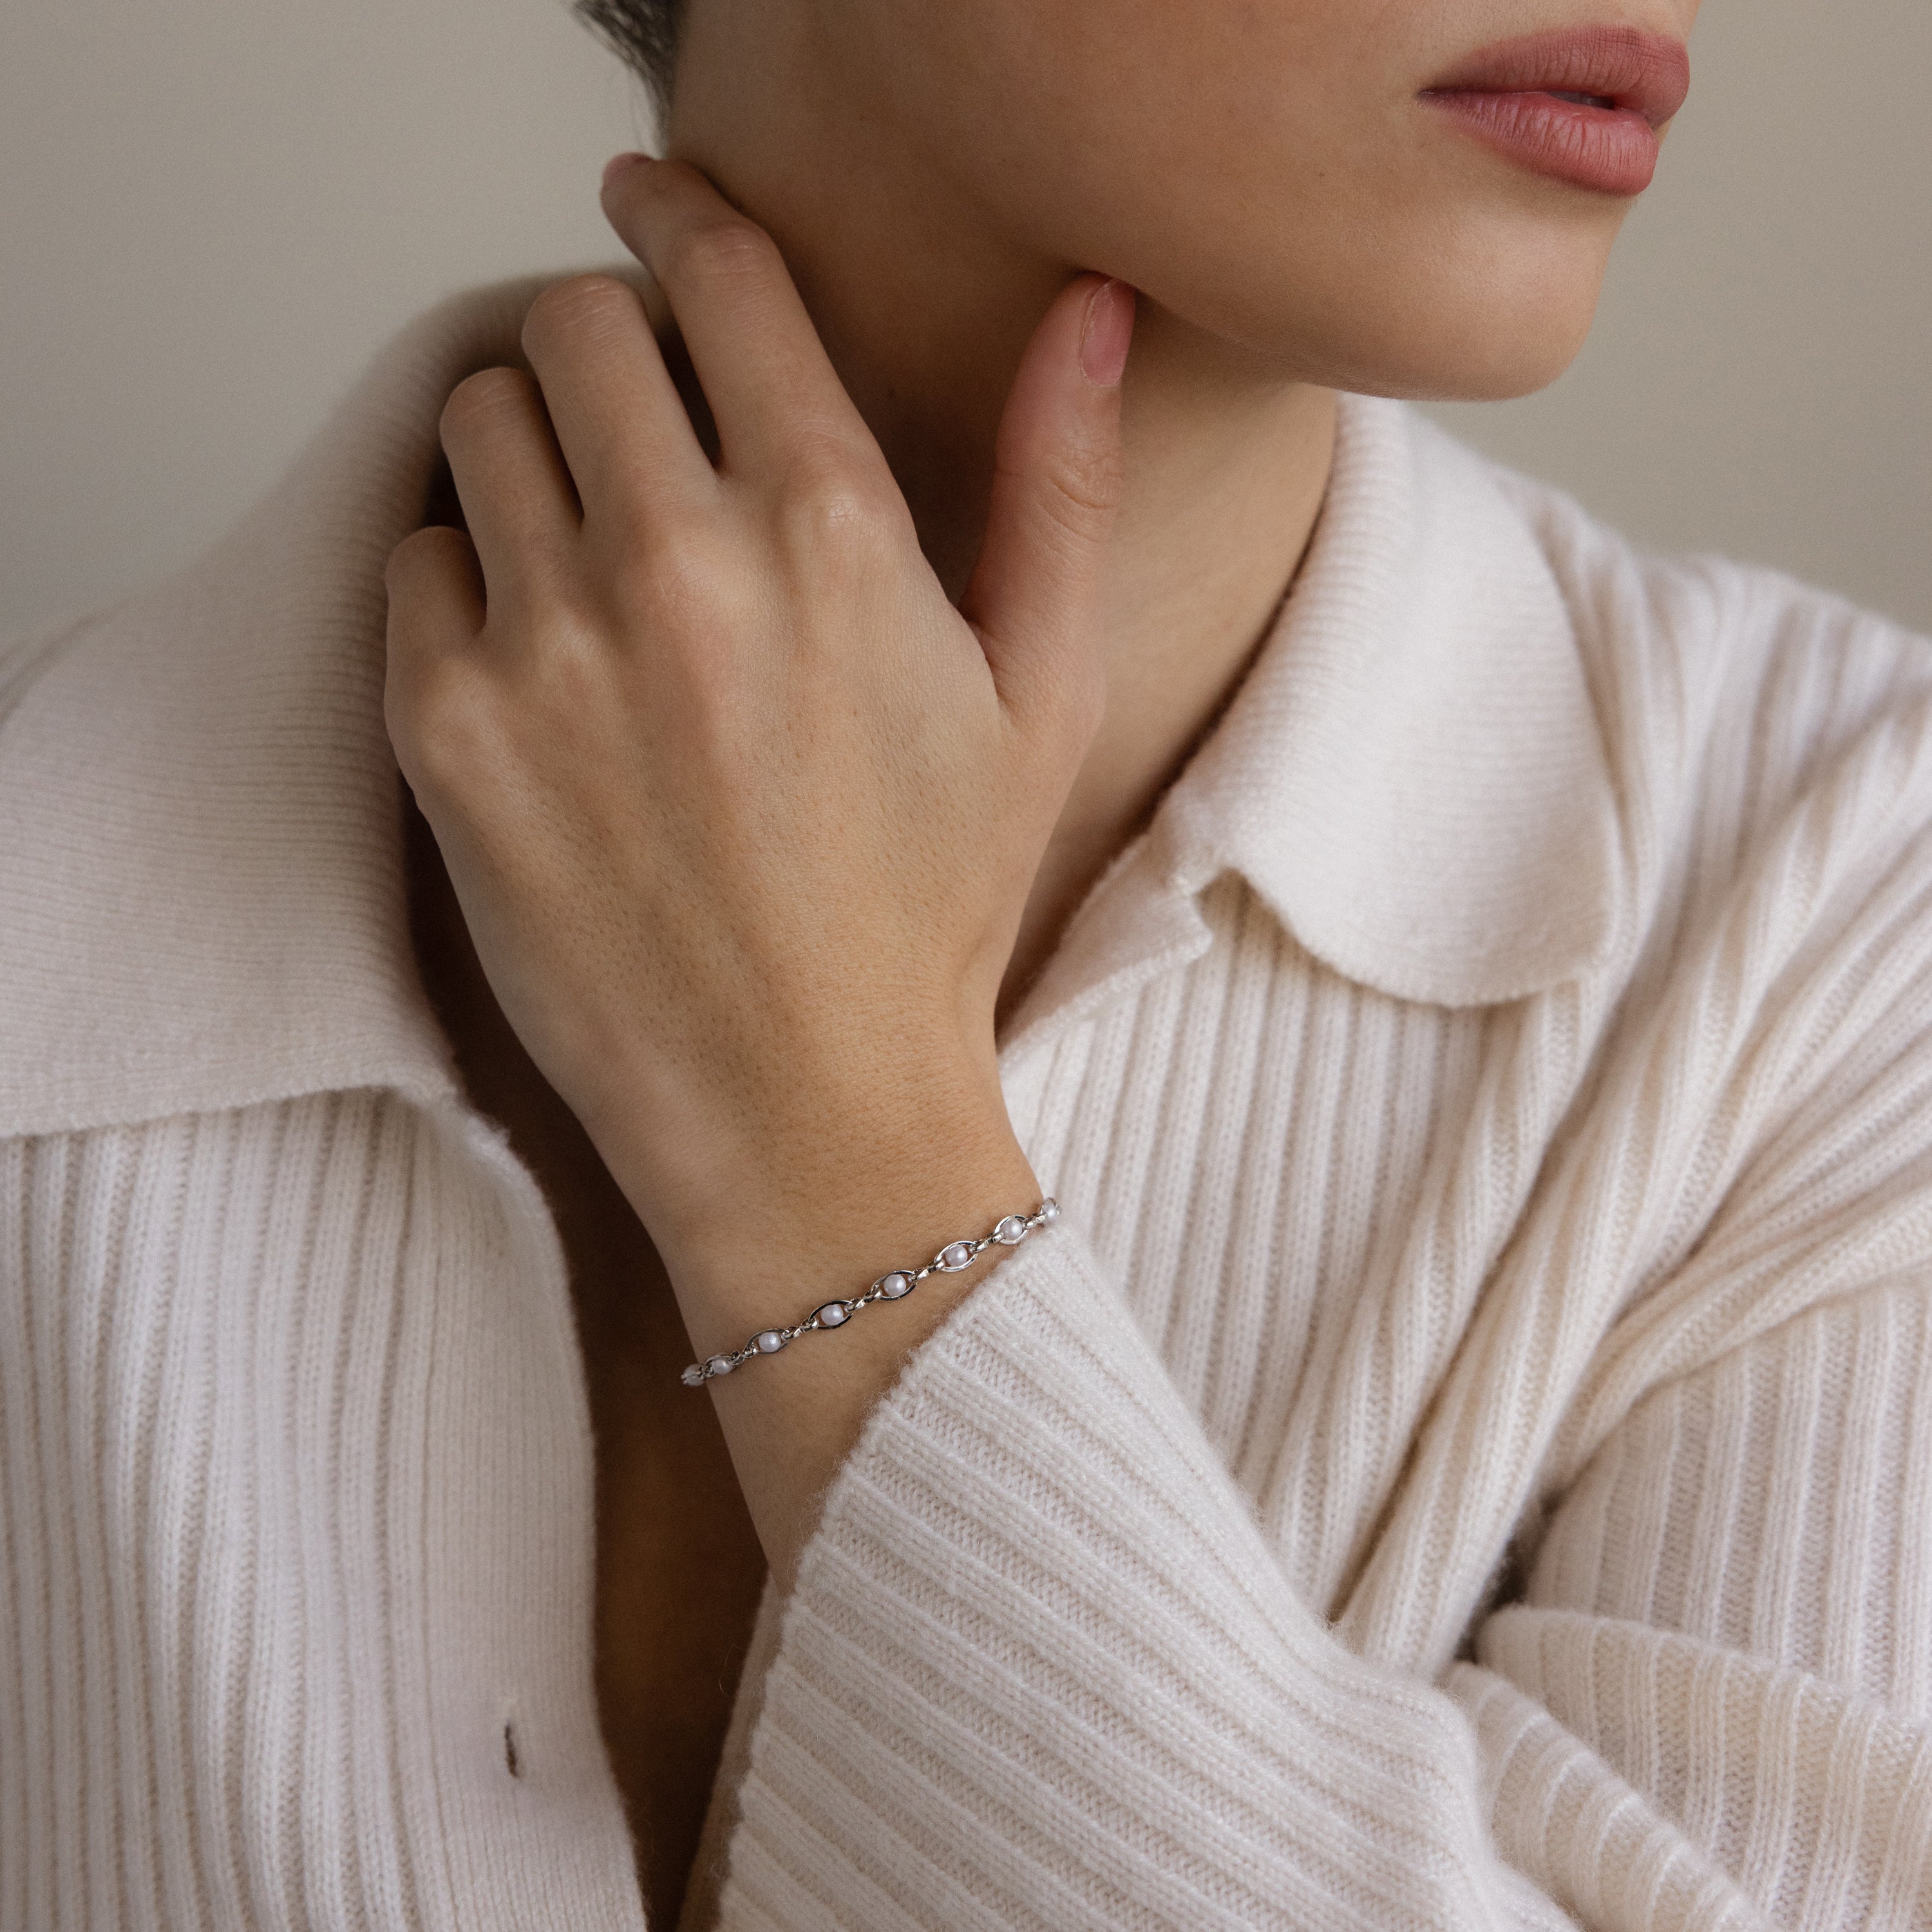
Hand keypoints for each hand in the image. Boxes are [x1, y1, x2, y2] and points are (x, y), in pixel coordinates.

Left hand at [382, 156, 1132, 1275]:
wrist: (804, 1109)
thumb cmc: (929, 915)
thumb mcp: (1038, 700)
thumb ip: (1060, 484)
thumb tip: (1091, 311)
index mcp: (833, 531)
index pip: (717, 275)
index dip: (677, 212)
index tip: (649, 202)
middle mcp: (678, 562)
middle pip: (576, 322)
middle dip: (606, 343)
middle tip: (636, 417)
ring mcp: (549, 646)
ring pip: (478, 419)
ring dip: (529, 448)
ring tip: (589, 547)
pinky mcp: (448, 733)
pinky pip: (411, 559)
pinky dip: (462, 581)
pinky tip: (541, 664)